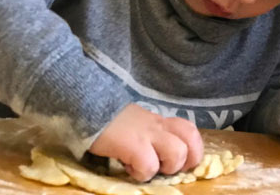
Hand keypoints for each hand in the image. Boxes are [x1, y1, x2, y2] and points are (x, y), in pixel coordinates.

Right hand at [89, 103, 203, 181]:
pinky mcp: (132, 145)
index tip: (179, 161)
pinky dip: (141, 173)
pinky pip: (148, 166)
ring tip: (149, 166)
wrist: (87, 105)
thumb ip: (151, 133)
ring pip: (177, 153)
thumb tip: (160, 152)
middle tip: (167, 167)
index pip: (190, 131)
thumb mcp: (138, 122)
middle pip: (192, 140)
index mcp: (160, 121)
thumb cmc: (110, 119)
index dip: (193, 150)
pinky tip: (128, 167)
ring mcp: (147, 134)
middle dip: (186, 161)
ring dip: (165, 167)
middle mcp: (158, 126)